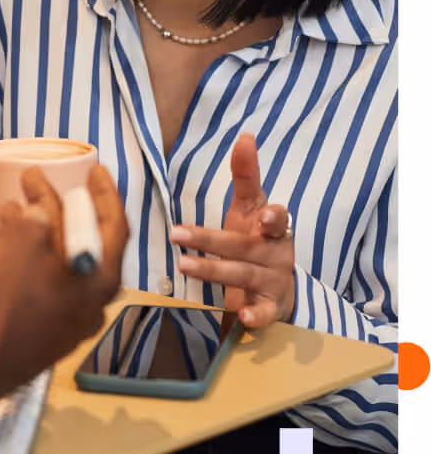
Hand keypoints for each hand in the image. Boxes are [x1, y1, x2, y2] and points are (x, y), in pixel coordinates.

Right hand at [0, 165, 128, 434]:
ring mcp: (70, 324)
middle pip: (91, 245)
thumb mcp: (17, 241)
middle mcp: (94, 304)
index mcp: (100, 278)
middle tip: (50, 183)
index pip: (114, 225)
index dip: (105, 192)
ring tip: (20, 205)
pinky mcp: (44, 334)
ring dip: (46, 232)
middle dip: (68, 210)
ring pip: (66, 265)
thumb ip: (40, 217)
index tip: (94, 169)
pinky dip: (35, 259)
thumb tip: (43, 213)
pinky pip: (48, 285)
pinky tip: (10, 244)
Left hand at [169, 133, 295, 327]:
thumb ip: (246, 175)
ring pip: (244, 275)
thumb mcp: (250, 208)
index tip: (266, 214)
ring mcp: (273, 281)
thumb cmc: (256, 239)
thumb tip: (245, 136)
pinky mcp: (270, 308)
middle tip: (176, 234)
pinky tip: (244, 317)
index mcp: (271, 228)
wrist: (277, 289)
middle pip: (244, 246)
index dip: (273, 217)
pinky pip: (265, 313)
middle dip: (211, 240)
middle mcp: (275, 253)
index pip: (276, 218)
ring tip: (183, 265)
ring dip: (214, 271)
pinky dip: (257, 315)